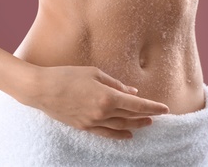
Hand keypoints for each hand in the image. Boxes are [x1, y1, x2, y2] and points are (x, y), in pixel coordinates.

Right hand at [14, 65, 168, 139]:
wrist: (42, 89)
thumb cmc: (67, 75)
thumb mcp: (94, 73)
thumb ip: (115, 83)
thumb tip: (132, 91)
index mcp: (107, 96)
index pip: (136, 104)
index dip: (152, 106)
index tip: (165, 108)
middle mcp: (102, 112)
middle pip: (130, 116)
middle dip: (145, 115)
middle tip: (157, 115)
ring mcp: (92, 122)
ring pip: (120, 127)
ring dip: (135, 125)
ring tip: (146, 123)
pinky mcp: (83, 127)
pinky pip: (105, 134)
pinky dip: (118, 135)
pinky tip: (127, 135)